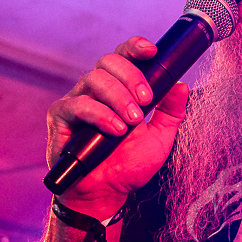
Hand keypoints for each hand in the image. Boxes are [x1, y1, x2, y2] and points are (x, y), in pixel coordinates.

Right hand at [46, 36, 188, 215]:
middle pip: (109, 61)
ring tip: (132, 120)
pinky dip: (99, 114)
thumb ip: (171, 112)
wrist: (106, 194)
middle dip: (131, 76)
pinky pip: (78, 105)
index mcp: (118, 88)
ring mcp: (76, 101)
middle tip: (146, 100)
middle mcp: (96, 90)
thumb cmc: (128, 166)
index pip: (124, 57)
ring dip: (118, 96)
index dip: (135, 48)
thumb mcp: (160, 139)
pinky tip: (115, 128)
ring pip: (94, 79)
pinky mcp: (60, 117)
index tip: (152, 51)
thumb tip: (182, 86)